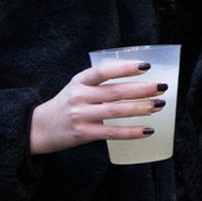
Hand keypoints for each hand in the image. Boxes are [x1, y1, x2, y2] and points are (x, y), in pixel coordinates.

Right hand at [27, 60, 165, 154]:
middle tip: (162, 87)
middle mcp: (79, 96)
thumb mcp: (77, 86)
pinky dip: (132, 132)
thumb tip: (138, 78)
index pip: (103, 71)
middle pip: (115, 92)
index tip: (146, 66)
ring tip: (159, 105)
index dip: (125, 68)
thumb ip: (100, 82)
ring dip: (141, 108)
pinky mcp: (83, 134)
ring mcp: (81, 116)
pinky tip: (148, 130)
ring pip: (116, 111)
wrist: (39, 128)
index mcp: (79, 81)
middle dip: (142, 89)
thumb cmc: (67, 104)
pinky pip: (112, 133)